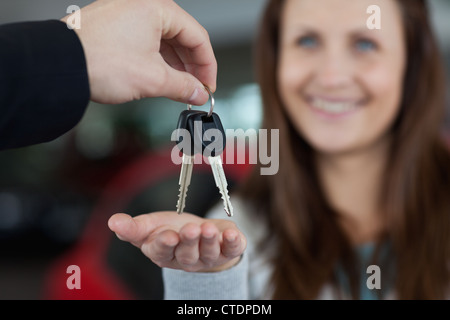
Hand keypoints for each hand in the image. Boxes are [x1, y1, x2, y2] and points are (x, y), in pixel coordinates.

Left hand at [61, 0, 216, 105]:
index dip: (208, 66)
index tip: (208, 86)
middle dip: (192, 67)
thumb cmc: (98, 61)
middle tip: (196, 90)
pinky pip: (147, 41)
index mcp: (157, 8)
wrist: (60, 65)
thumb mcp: (152, 78)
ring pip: (165, 40)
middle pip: (183, 37)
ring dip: (176, 66)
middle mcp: (143, 5)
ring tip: (180, 88)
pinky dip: (158, 60)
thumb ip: (183, 87)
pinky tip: (162, 77)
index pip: (198, 37)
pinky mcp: (116, 26)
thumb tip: (198, 94)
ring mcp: (128, 13)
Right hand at [108, 212, 246, 271]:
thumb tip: (113, 221)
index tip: (168, 235)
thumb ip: (133, 227)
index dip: (165, 244)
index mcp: (164, 253)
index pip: (162, 251)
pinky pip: (232, 250)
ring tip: (209, 229)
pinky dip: (233, 243)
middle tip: (191, 229)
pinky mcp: (227, 251)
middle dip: (189, 242)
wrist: (199, 234)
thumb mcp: (150, 226)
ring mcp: (208, 257)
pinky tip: (232, 233)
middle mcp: (186, 258)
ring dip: (209, 241)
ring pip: (208, 253)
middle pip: (187, 254)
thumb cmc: (172, 229)